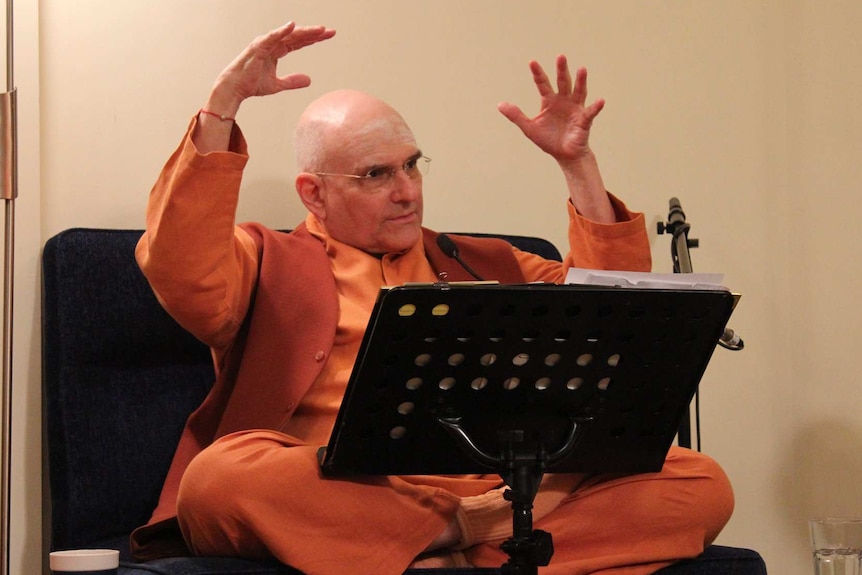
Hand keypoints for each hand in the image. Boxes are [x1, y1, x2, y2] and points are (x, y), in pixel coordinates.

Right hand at [207, 21, 335, 115]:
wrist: (235, 88)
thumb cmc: (252, 84)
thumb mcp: (277, 85)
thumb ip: (292, 81)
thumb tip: (309, 80)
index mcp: (277, 51)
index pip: (298, 42)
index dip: (313, 39)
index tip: (328, 36)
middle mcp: (272, 44)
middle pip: (296, 36)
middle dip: (314, 33)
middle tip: (330, 31)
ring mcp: (265, 44)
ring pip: (288, 35)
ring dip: (304, 31)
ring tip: (320, 30)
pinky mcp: (257, 47)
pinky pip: (271, 37)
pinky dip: (281, 31)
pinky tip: (292, 26)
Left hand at [498, 55, 603, 165]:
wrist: (564, 155)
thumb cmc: (549, 140)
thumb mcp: (529, 128)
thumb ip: (516, 116)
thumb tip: (499, 105)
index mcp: (550, 101)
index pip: (543, 83)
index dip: (538, 73)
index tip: (532, 62)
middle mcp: (564, 101)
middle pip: (563, 82)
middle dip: (561, 70)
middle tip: (560, 56)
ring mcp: (575, 108)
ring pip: (578, 91)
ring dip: (581, 81)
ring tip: (582, 69)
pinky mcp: (584, 120)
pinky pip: (591, 112)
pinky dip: (596, 107)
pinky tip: (600, 101)